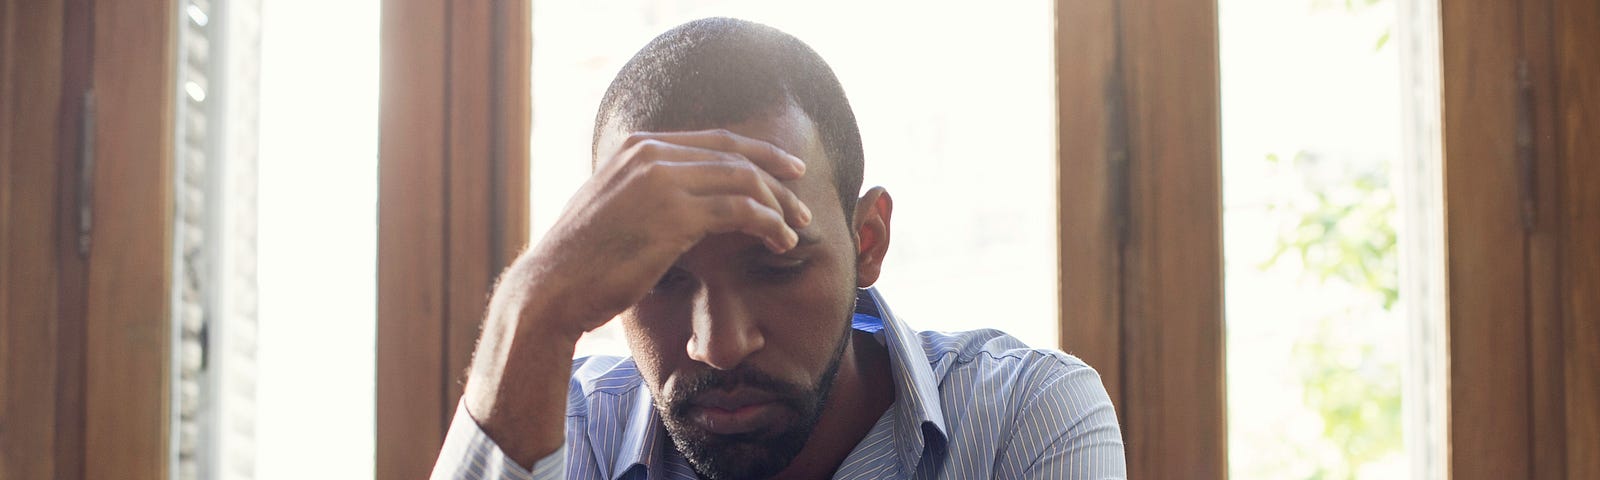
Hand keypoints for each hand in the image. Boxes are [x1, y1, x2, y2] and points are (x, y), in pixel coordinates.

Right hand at [455, 129, 811, 467]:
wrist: (553, 288)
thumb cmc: (584, 261)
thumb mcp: (615, 207)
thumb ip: (648, 191)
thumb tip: (690, 201)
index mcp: (637, 147)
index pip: (714, 139)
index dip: (758, 152)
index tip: (787, 170)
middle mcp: (651, 154)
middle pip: (735, 156)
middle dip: (777, 178)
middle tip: (802, 205)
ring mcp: (662, 180)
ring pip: (744, 181)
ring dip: (778, 206)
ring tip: (796, 230)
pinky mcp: (674, 214)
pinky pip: (741, 210)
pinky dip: (769, 224)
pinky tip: (780, 242)